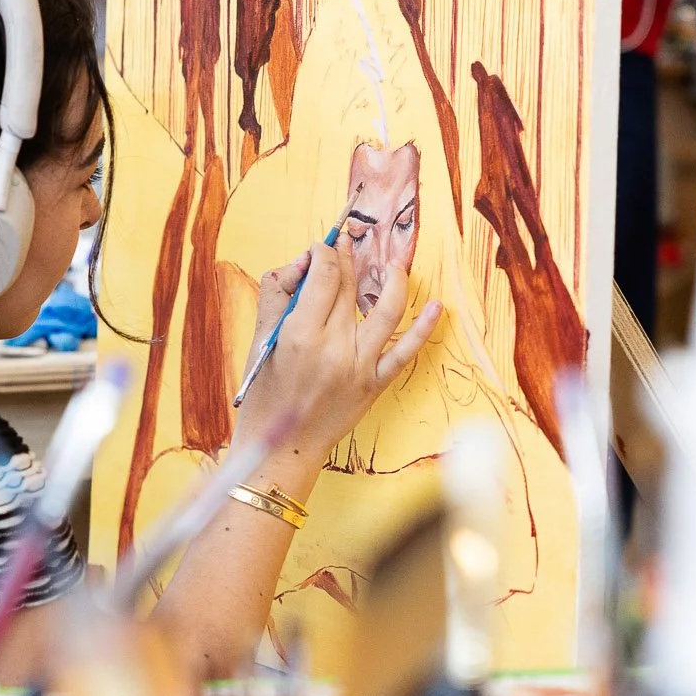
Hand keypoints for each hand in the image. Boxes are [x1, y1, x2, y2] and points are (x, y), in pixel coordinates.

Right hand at [233, 238, 440, 483]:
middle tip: (347, 246)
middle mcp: (333, 347)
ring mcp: (359, 366)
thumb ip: (276, 297)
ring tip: (392, 266)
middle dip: (347, 259)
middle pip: (349, 287)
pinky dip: (424, 329)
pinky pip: (405, 352)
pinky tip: (436, 307)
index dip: (323, 252)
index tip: (319, 249)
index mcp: (300, 334)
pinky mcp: (374, 384)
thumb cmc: (264, 397)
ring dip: (393, 280)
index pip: (323, 274)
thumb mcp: (260, 342)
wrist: (281, 450)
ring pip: (386, 309)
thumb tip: (300, 265)